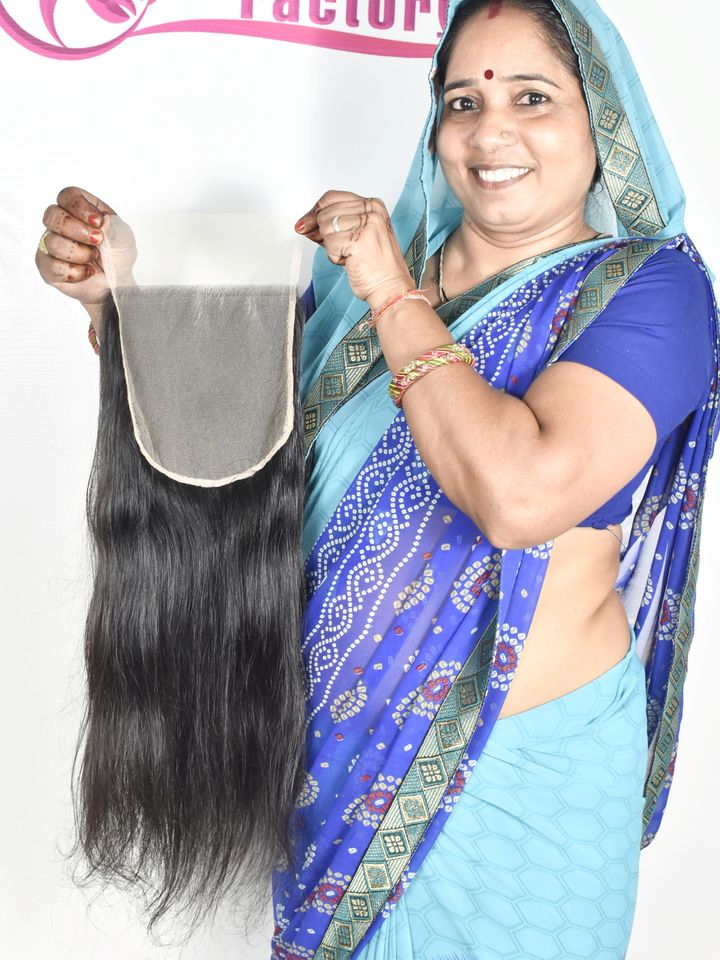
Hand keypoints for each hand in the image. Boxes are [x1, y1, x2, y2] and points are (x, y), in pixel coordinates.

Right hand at [35, 186, 116, 306]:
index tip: (98, 222)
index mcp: (79, 209)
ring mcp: (51, 243)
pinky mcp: (47, 266)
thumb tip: (104, 220)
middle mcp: (61, 223)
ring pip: (53, 242)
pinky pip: (50, 266)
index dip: (80, 207)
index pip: (68, 196)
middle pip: (52, 215)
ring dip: (80, 254)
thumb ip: (113, 227)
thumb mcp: (123, 238)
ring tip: (94, 258)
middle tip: (98, 241)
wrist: (116, 282)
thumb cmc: (117, 254)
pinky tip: (87, 272)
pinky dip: (74, 272)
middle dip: (76, 230)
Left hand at [295, 190, 414, 309]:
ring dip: (332, 247)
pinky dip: (334, 257)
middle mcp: (371, 211)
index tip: (305, 222)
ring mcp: (366, 225)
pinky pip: (330, 245)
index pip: (332, 197)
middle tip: (340, 248)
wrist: (390, 287)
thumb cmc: (375, 266)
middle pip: (326, 213)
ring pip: (325, 228)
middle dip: (324, 234)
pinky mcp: (358, 240)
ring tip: (350, 255)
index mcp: (372, 205)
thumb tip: (304, 224)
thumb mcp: (354, 237)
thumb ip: (332, 226)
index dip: (315, 211)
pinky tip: (350, 261)